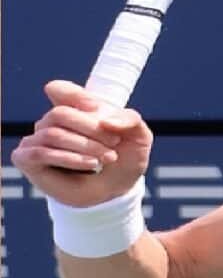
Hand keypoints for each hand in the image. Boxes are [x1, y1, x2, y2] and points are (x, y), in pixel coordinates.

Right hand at [11, 80, 152, 207]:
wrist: (118, 188)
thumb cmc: (125, 157)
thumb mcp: (139, 136)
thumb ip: (130, 120)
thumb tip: (105, 121)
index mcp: (73, 107)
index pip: (59, 89)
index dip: (78, 98)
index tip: (101, 114)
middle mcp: (51, 121)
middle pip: (60, 113)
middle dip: (91, 129)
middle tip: (114, 143)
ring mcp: (37, 139)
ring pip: (52, 134)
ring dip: (85, 147)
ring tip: (108, 158)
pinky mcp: (27, 159)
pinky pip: (41, 153)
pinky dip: (70, 159)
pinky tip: (91, 165)